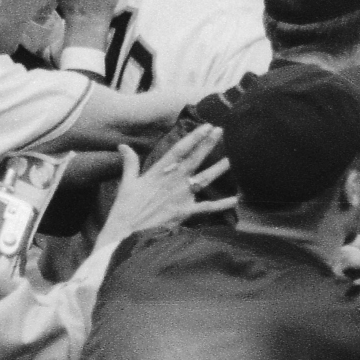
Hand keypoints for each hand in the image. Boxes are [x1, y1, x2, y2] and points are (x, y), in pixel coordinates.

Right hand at [97, 123, 229, 244]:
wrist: (125, 233)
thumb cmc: (125, 209)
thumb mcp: (127, 183)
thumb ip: (130, 163)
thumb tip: (123, 145)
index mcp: (158, 172)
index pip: (178, 150)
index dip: (193, 137)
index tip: (205, 126)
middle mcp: (172, 181)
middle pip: (194, 159)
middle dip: (208, 144)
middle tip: (221, 130)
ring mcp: (180, 196)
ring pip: (204, 179)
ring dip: (219, 168)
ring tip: (233, 158)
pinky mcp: (185, 212)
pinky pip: (207, 207)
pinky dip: (222, 204)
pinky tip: (236, 199)